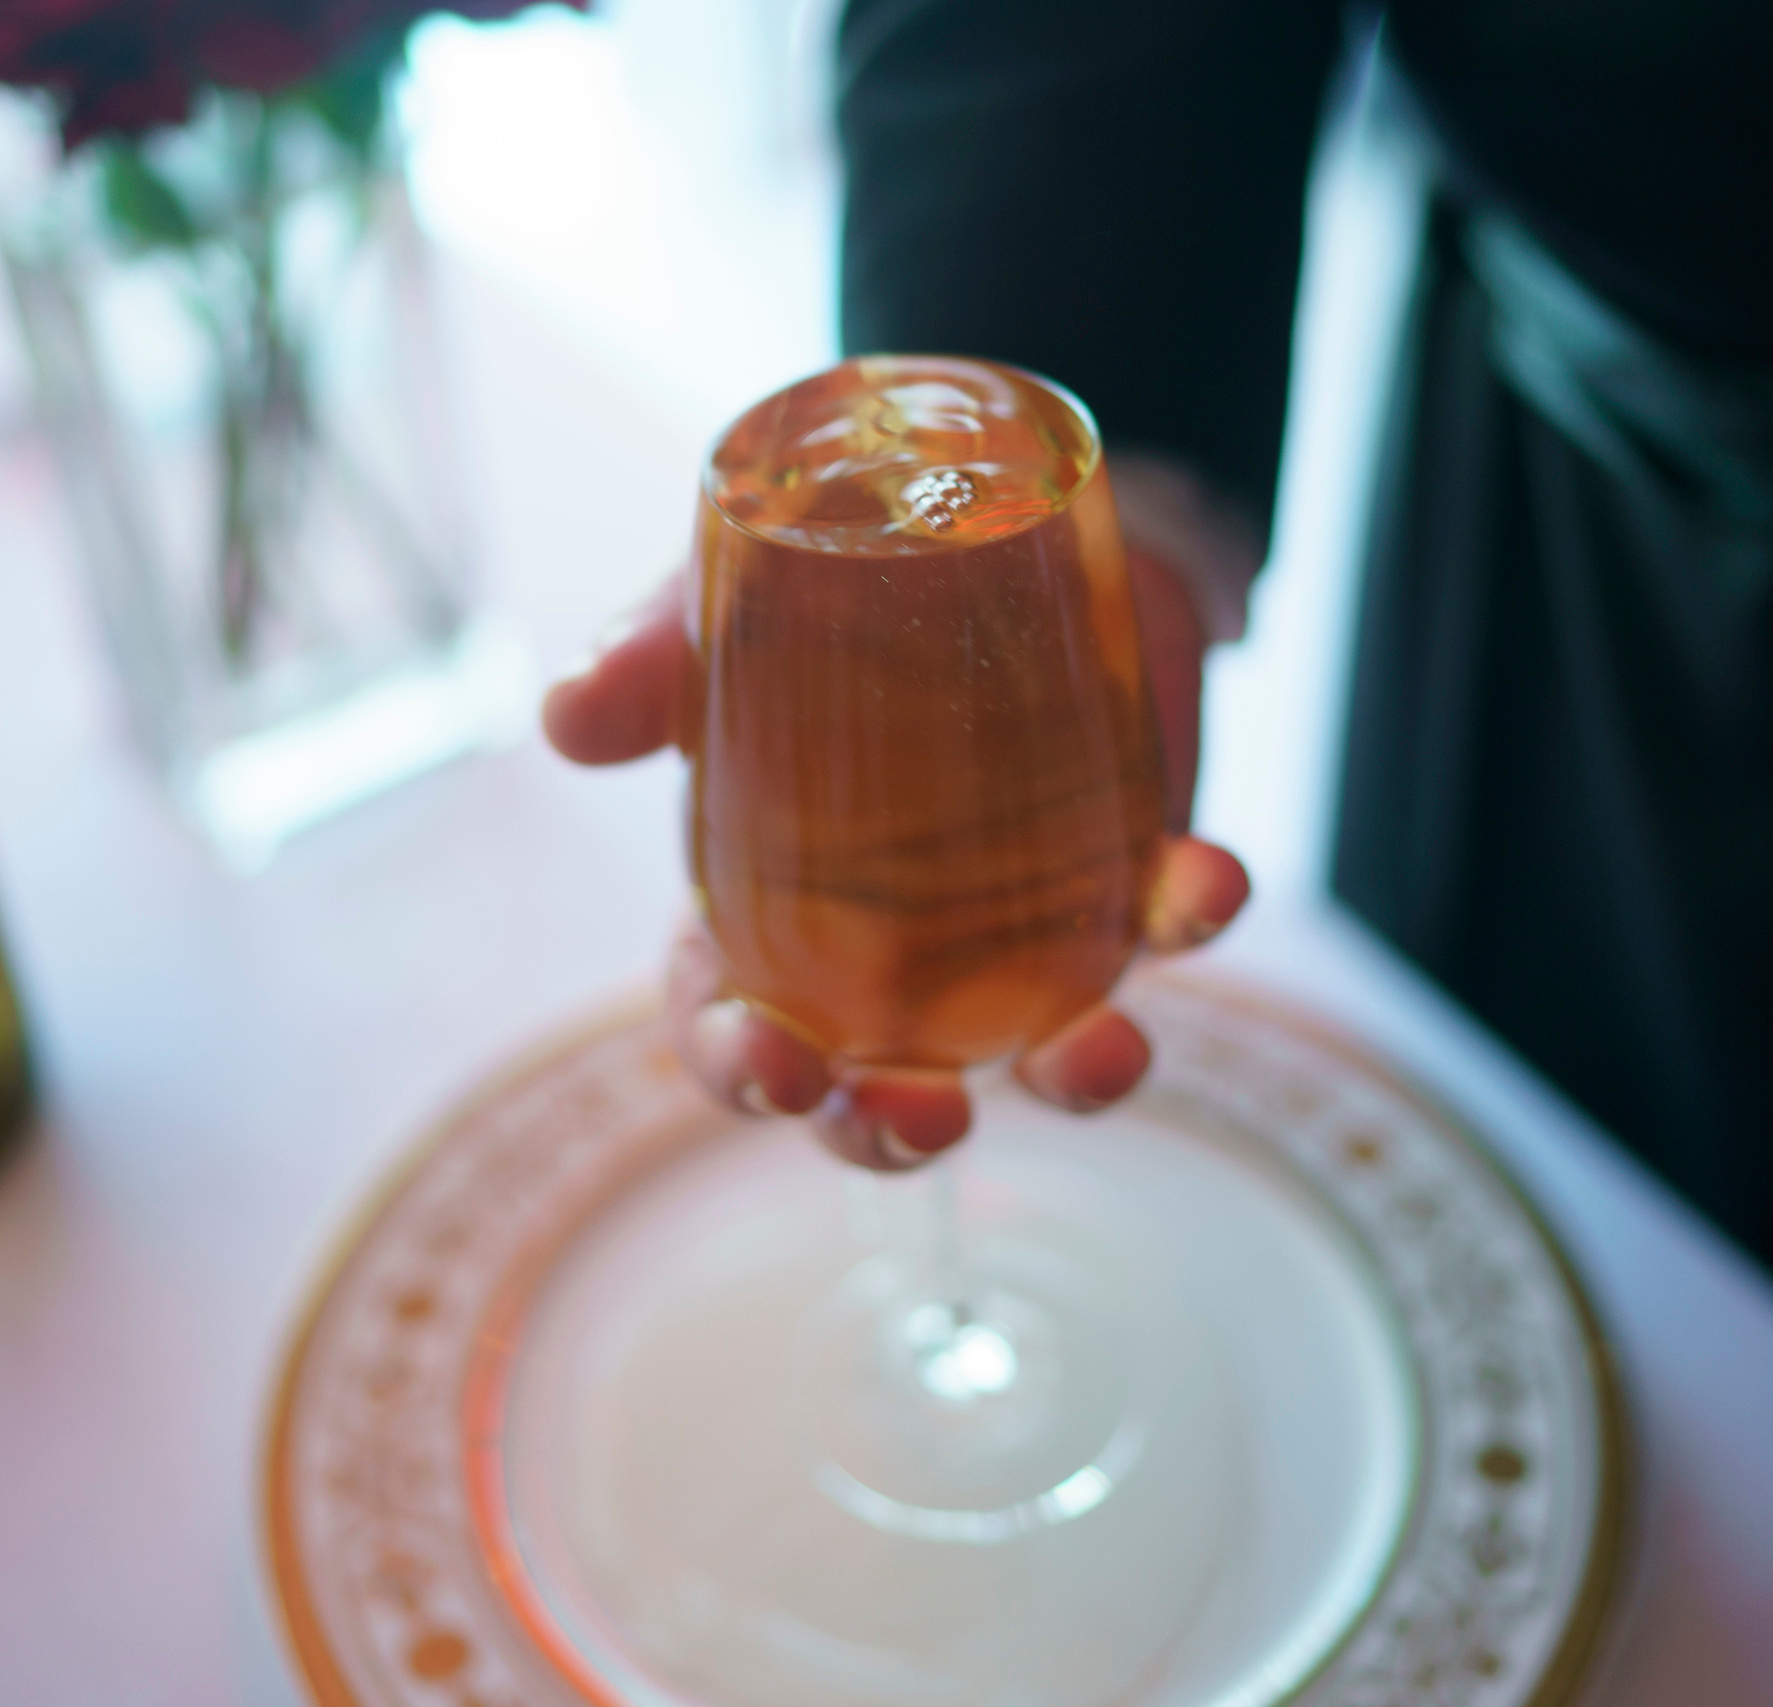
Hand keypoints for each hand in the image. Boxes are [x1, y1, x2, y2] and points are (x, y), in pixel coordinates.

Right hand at [543, 548, 1249, 1169]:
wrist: (988, 508)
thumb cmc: (827, 586)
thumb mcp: (722, 609)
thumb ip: (650, 664)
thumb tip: (566, 717)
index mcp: (767, 910)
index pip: (733, 1026)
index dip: (740, 1071)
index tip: (772, 1069)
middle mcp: (892, 952)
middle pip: (876, 1087)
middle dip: (890, 1131)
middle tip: (922, 1117)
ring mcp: (1017, 929)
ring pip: (1037, 1049)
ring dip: (1073, 1078)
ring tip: (1099, 1055)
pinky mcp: (1123, 874)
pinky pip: (1163, 921)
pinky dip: (1189, 914)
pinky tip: (1206, 882)